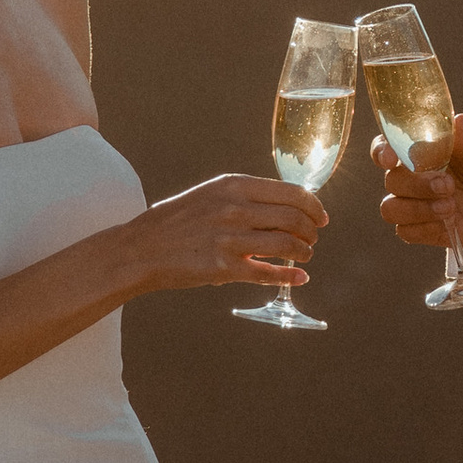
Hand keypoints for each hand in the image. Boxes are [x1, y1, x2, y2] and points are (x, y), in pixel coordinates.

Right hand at [131, 173, 323, 293]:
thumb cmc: (176, 221)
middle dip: (311, 231)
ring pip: (287, 245)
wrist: (142, 248)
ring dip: (303, 252)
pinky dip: (289, 276)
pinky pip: (268, 273)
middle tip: (313, 239)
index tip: (321, 217)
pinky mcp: (225, 267)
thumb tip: (283, 207)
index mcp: (234, 185)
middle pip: (294, 219)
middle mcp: (235, 208)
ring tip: (304, 255)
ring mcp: (231, 238)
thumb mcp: (211, 194)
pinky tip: (299, 277)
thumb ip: (245, 198)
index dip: (313, 207)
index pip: (291, 192)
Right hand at [374, 113, 462, 251]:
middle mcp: (413, 174)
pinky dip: (425, 228)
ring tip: (451, 206)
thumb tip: (461, 122)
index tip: (391, 159)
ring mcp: (417, 202)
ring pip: (391, 208)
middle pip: (391, 180)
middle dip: (417, 185)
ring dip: (417, 209)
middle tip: (448, 185)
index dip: (382, 152)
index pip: (387, 145)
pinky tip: (449, 221)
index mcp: (422, 147)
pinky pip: (406, 231)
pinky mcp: (425, 228)